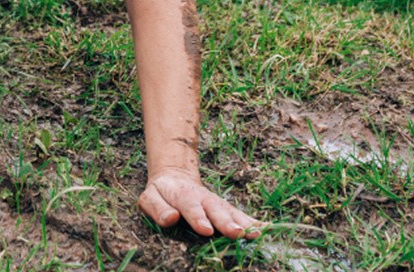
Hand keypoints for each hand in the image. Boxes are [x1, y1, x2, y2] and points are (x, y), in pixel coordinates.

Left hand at [138, 168, 260, 238]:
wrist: (174, 179)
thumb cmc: (161, 193)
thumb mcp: (149, 198)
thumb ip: (157, 208)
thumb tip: (171, 218)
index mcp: (182, 196)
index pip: (190, 207)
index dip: (198, 218)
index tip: (206, 230)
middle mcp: (203, 199)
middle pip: (216, 210)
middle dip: (226, 222)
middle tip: (236, 233)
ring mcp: (217, 204)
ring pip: (231, 212)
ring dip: (243, 223)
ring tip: (255, 233)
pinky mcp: (225, 209)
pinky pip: (240, 215)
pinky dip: (252, 222)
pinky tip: (264, 229)